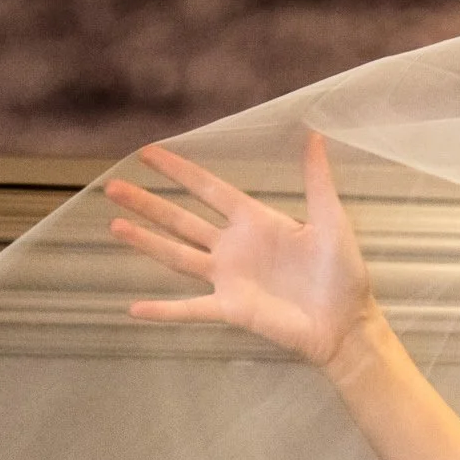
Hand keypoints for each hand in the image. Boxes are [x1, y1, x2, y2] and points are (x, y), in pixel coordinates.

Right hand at [106, 132, 379, 368]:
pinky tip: (134, 309)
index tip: (148, 154)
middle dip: (147, 204)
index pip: (207, 189)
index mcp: (255, 221)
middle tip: (113, 186)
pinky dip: (163, 311)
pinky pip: (190, 309)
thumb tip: (314, 135)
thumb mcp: (331, 220)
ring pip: (177, 255)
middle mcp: (234, 247)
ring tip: (114, 226)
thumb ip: (317, 181)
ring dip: (146, 242)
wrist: (346, 323)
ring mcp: (228, 279)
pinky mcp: (230, 309)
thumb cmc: (343, 274)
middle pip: (181, 219)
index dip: (178, 171)